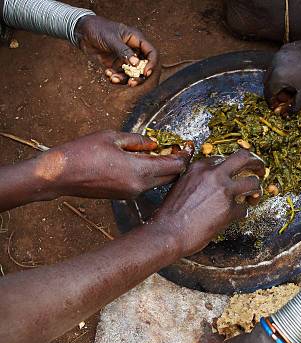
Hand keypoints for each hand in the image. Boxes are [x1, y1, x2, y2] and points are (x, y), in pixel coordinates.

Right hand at [35, 131, 192, 199]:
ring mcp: (131, 194)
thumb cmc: (83, 153)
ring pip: (158, 182)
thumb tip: (154, 143)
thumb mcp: (112, 137)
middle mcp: (139, 186)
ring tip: (164, 154)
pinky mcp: (124, 196)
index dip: (183, 155)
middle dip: (177, 164)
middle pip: (169, 177)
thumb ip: (137, 141)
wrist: (61, 176)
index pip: (173, 165)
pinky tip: (146, 163)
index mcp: (139, 170)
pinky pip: (144, 185)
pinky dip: (150, 175)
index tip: (189, 146)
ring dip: (163, 170)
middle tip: (180, 150)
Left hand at [74, 16, 158, 86]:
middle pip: (144, 67)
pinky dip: (115, 78)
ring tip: (113, 78)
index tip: (145, 73)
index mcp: (136, 39)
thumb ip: (124, 51)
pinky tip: (107, 74)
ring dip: (123, 79)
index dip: (151, 64)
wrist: (83, 33)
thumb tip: (136, 63)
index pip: (151, 53)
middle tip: (131, 83)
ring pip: (132, 74)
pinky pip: (121, 76)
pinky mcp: (117, 66)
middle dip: (138, 77)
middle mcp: (133, 50)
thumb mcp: (112, 39)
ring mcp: (125, 59)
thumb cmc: (98, 29)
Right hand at [153, 149, 264, 257]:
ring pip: (252, 183)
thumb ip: (198, 180)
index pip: (223, 159)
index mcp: (200, 167)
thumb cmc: (170, 214)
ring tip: (254, 197)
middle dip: (257, 163)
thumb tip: (210, 184)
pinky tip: (234, 217)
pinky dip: (241, 214)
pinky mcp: (229, 210)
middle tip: (261, 170)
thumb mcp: (181, 186)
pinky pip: (244, 210)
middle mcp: (213, 174)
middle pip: (244, 158)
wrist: (167, 232)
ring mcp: (223, 191)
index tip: (236, 173)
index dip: (232, 168)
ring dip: (256, 191)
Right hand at [264, 37, 300, 113]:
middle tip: (285, 98)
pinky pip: (279, 61)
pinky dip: (282, 70)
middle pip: (267, 81)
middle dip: (274, 91)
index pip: (268, 92)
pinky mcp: (288, 47)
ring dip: (277, 81)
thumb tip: (286, 113)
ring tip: (291, 87)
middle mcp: (275, 62)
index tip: (276, 107)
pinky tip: (294, 75)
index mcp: (278, 75)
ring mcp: (281, 53)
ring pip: (272, 70)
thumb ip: (294, 106)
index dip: (271, 102)